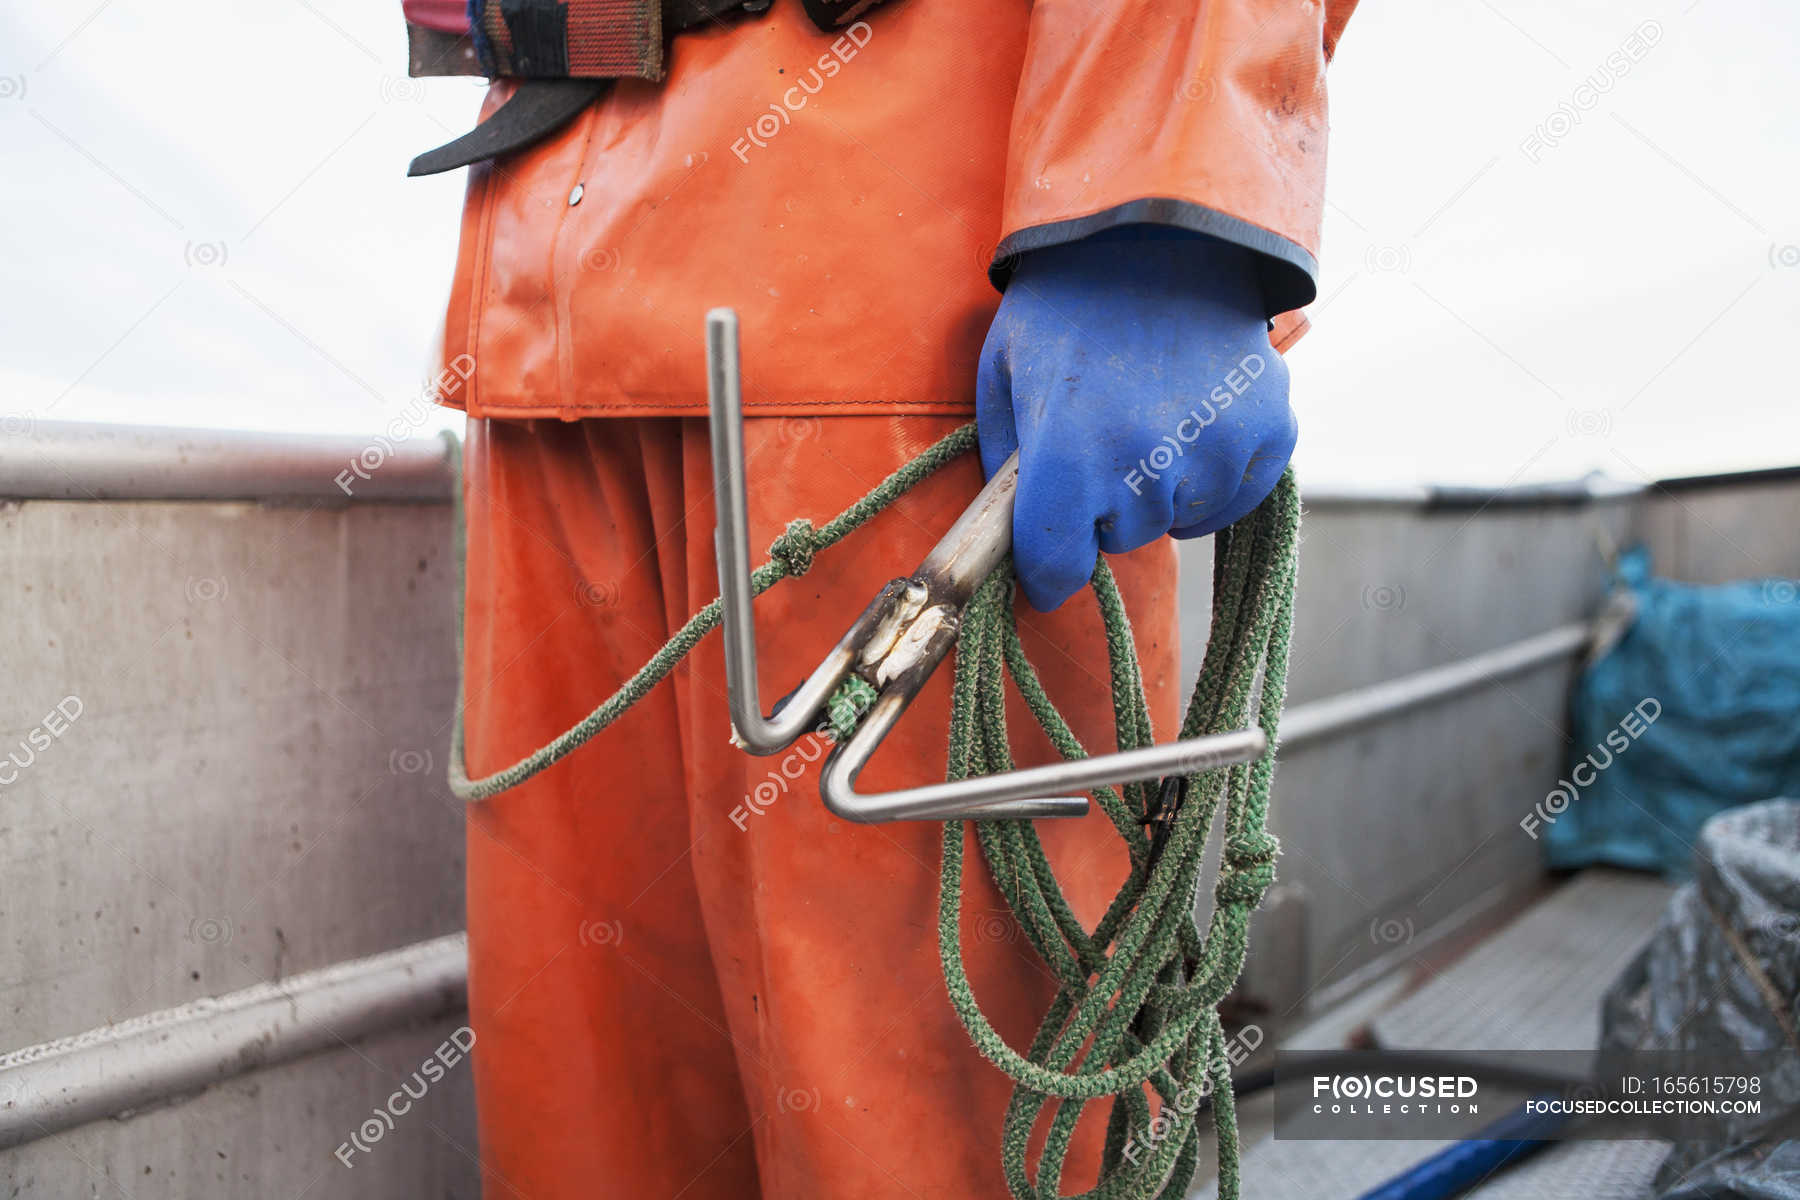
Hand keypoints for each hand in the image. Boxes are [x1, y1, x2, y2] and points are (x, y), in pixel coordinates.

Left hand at [977, 226, 1296, 610]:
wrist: (1156, 232)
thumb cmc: (1067, 305)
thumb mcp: (1002, 375)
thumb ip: (1001, 465)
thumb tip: (1010, 540)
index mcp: (1072, 452)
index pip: (1057, 563)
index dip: (1046, 570)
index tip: (1045, 567)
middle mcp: (1149, 461)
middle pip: (1120, 536)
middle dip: (1102, 506)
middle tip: (1098, 438)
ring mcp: (1218, 449)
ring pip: (1176, 519)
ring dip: (1158, 488)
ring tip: (1146, 416)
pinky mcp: (1271, 433)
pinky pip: (1233, 498)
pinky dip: (1210, 477)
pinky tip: (1191, 423)